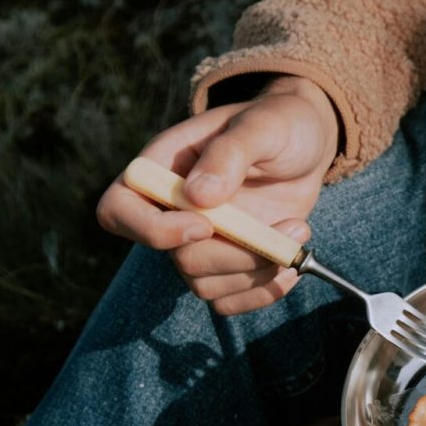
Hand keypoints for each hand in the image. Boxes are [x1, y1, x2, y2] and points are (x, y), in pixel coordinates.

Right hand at [97, 76, 338, 314]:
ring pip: (205, 286)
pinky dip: (263, 292)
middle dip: (237, 254)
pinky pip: (229, 301)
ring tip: (298, 233)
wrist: (307, 145)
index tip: (205, 224)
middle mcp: (173, 211)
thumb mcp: (262, 126)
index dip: (152, 230)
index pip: (117, 211)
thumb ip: (229, 153)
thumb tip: (197, 197)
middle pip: (178, 259)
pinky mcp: (229, 264)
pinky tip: (293, 266)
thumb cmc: (278, 124)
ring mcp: (201, 242)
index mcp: (162, 169)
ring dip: (258, 271)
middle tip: (290, 228)